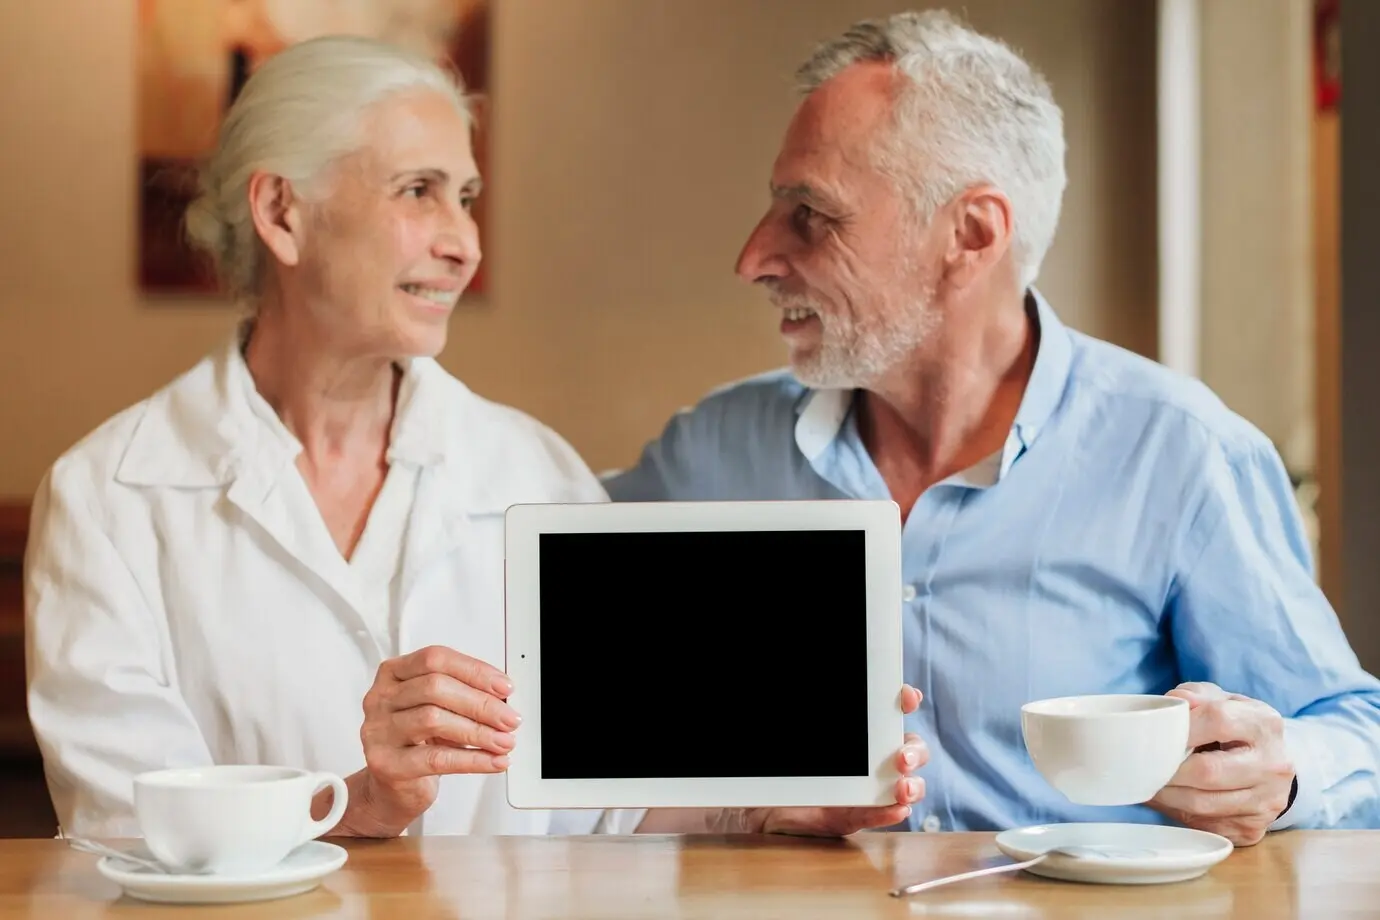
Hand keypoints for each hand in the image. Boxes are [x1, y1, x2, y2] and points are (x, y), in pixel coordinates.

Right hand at [348, 645, 520, 834]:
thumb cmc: (416, 742)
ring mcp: (379, 730)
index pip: (436, 659)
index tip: (504, 687)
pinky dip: (472, 760)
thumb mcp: (437, 709)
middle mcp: (381, 698)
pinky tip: (493, 761)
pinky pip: (436, 758)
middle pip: (435, 688)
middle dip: (481, 703)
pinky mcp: (386, 763)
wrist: (391, 787)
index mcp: (393, 674)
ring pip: (434, 719)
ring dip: (479, 731)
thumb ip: (462, 695)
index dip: (474, 671)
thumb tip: (502, 698)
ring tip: (504, 741)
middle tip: (509, 719)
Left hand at [743, 685, 927, 836]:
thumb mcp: (808, 738)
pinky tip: (896, 809)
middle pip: (913, 751)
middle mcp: (875, 758)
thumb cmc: (792, 763)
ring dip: (913, 786)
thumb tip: (813, 669)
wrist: (767, 798)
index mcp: (866, 732)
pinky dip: (889, 813)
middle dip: (915, 751)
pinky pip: (879, 815)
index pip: (893, 712)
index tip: (908, 698)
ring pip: (907, 786)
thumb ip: (832, 717)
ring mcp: (871, 788)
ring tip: (903, 789)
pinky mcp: (857, 815)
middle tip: (902, 757)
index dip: (906, 702)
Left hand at [1146, 682, 1293, 845]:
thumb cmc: (1235, 727)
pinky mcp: (1253, 828)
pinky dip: (1178, 812)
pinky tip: (1167, 799)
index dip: (1180, 727)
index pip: (1218, 720)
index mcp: (1264, 723)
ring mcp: (1266, 801)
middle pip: (1208, 771)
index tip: (1155, 733)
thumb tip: (1176, 701)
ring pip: (1202, 804)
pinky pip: (1205, 825)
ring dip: (1166, 795)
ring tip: (1147, 783)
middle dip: (1167, 769)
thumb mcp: (1221, 700)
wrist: (1269, 764)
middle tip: (1142, 766)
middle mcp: (1273, 765)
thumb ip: (1196, 695)